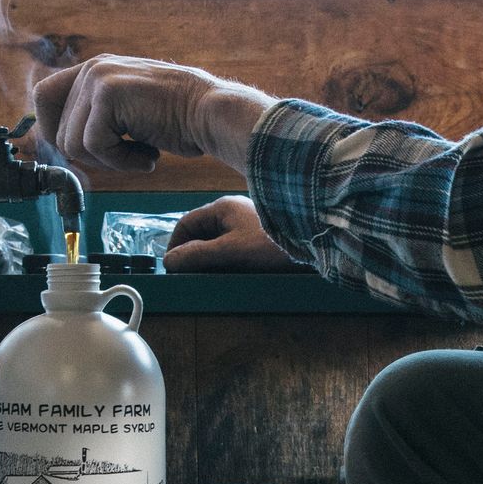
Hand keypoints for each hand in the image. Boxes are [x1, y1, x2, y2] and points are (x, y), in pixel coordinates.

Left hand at [31, 53, 272, 177]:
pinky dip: (123, 162)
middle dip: (91, 156)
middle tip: (126, 156)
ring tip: (142, 153)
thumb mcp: (128, 114)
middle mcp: (93, 69)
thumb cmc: (178, 121)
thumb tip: (59, 147)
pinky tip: (150, 156)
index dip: (50, 130)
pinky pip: (95, 146)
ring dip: (110, 161)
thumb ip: (96, 118)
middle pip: (57, 132)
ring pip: (74, 144)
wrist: (211, 114)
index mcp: (95, 70)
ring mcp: (99, 78)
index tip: (74, 153)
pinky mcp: (108, 94)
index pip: (44, 96)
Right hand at [163, 197, 298, 271]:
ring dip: (209, 257)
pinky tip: (230, 271)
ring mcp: (246, 220)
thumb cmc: (271, 244)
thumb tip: (168, 261)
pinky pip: (233, 243)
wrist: (314, 243)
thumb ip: (198, 255)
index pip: (186, 223)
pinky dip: (225, 257)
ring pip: (217, 239)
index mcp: (222, 207)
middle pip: (201, 231)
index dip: (175, 246)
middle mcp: (233, 210)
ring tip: (209, 276)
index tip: (173, 268)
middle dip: (192, 253)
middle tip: (190, 276)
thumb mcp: (230, 251)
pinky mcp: (258, 232)